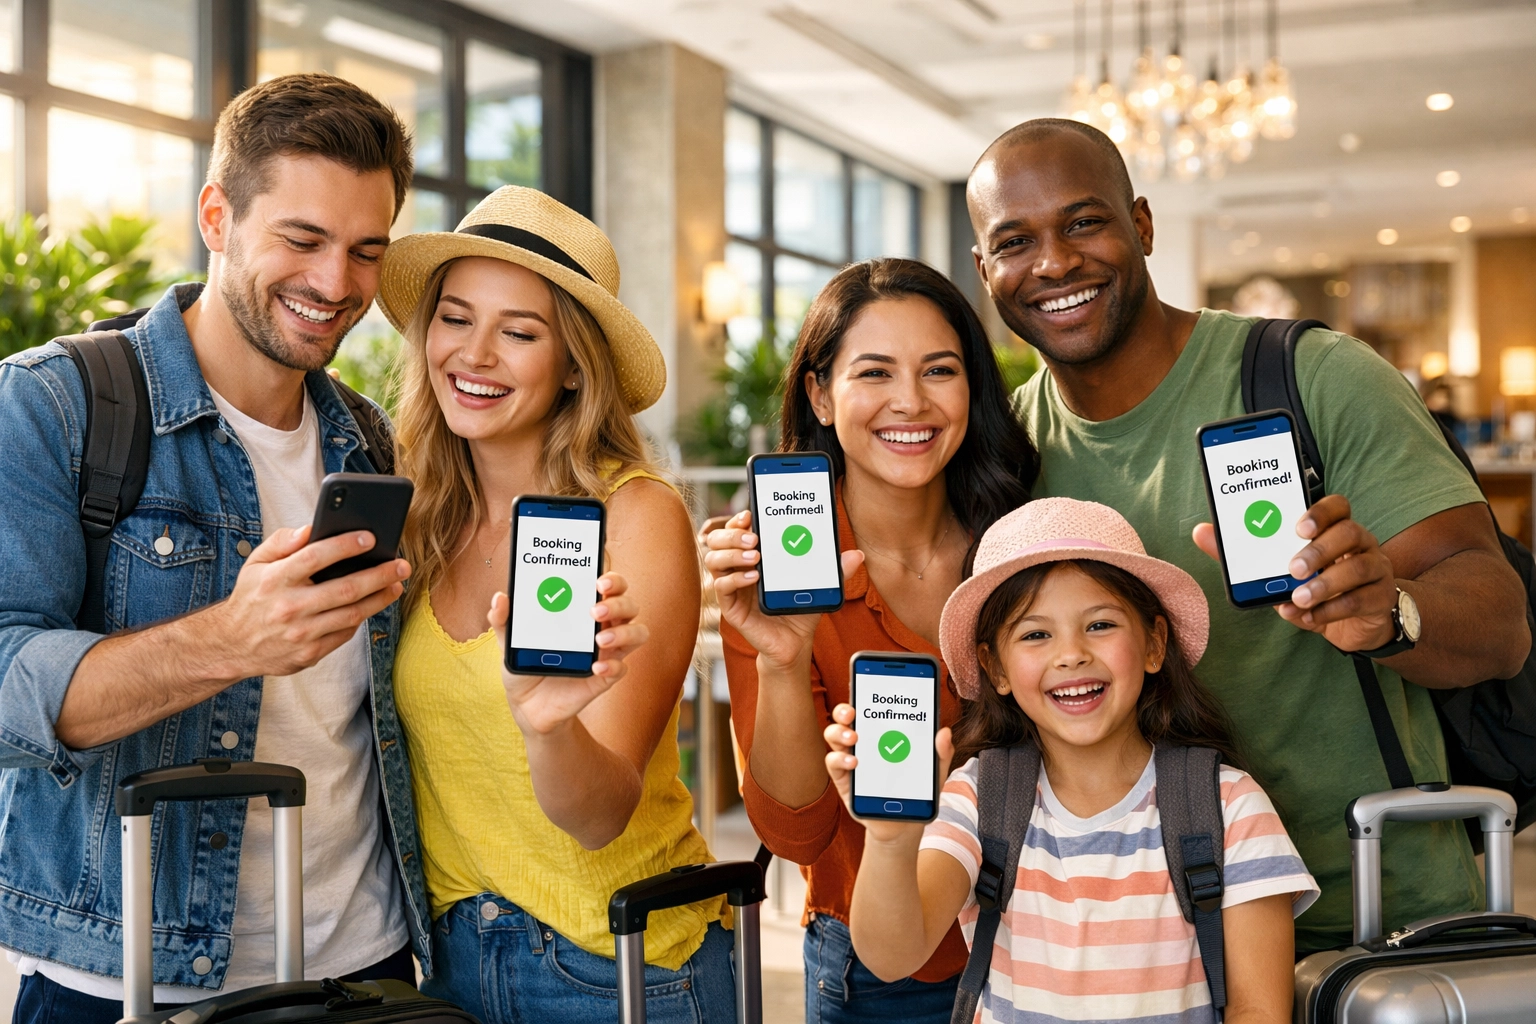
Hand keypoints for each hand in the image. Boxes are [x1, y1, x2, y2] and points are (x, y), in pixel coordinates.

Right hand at [207, 525, 408, 679]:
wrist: (230, 645)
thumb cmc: (251, 597)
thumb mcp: (256, 563)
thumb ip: (282, 542)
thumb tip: (310, 529)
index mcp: (275, 580)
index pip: (315, 557)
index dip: (346, 545)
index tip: (371, 537)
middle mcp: (289, 607)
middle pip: (345, 589)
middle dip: (379, 575)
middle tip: (402, 564)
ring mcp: (300, 634)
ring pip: (351, 614)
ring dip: (380, 599)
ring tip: (396, 584)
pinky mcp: (308, 654)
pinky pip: (344, 634)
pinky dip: (360, 619)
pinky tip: (372, 604)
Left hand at [492, 572, 648, 735]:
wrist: (527, 704)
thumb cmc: (526, 662)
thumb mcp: (510, 640)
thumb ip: (503, 620)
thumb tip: (499, 599)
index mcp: (582, 609)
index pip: (609, 586)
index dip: (612, 579)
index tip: (598, 580)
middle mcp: (601, 626)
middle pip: (628, 605)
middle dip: (618, 602)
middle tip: (594, 610)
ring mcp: (606, 652)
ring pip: (637, 633)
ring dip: (624, 632)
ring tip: (601, 639)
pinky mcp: (605, 677)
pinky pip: (621, 668)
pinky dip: (612, 665)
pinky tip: (596, 666)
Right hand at [702, 510, 863, 669]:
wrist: (795, 642)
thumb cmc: (800, 608)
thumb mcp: (819, 585)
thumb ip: (836, 570)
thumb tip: (858, 555)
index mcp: (754, 555)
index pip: (735, 529)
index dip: (737, 519)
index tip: (750, 514)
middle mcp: (738, 567)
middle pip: (717, 540)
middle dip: (732, 533)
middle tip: (754, 537)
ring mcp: (732, 587)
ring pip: (713, 560)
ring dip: (731, 553)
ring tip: (756, 557)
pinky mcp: (731, 607)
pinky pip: (721, 587)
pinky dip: (734, 579)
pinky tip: (753, 577)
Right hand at [823, 703, 953, 841]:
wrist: (904, 824)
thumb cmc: (916, 790)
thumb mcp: (934, 770)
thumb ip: (940, 753)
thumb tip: (944, 732)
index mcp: (883, 733)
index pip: (871, 708)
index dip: (866, 694)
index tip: (870, 686)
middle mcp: (863, 742)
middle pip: (845, 718)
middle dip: (845, 709)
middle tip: (853, 711)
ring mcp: (851, 760)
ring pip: (834, 736)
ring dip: (839, 732)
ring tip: (854, 737)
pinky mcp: (844, 781)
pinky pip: (833, 763)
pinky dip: (840, 759)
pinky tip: (854, 762)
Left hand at [1193, 494, 1396, 650]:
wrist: (1355, 623)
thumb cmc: (1314, 586)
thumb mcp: (1278, 572)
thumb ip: (1243, 554)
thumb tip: (1201, 532)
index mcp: (1334, 528)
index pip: (1337, 506)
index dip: (1320, 511)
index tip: (1297, 527)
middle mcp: (1361, 543)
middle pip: (1350, 533)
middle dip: (1319, 550)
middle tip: (1293, 569)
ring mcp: (1376, 569)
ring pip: (1360, 567)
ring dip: (1326, 583)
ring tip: (1300, 597)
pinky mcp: (1382, 598)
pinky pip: (1362, 600)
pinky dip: (1332, 610)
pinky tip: (1310, 617)